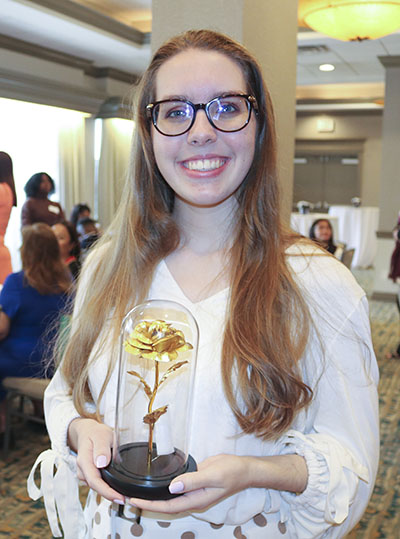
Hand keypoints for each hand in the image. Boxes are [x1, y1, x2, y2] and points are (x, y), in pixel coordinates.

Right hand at [68, 417, 123, 503]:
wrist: (88, 432)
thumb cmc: (95, 433)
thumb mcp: (101, 435)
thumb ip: (102, 448)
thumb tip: (101, 463)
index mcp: (84, 460)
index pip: (95, 481)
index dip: (107, 492)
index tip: (119, 497)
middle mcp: (82, 469)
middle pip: (96, 487)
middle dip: (110, 495)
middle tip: (126, 499)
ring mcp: (85, 473)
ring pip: (97, 487)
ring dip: (109, 492)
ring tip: (124, 495)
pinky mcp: (89, 475)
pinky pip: (98, 483)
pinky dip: (107, 487)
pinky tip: (116, 488)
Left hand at [128, 454, 250, 512]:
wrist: (243, 469)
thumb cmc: (231, 472)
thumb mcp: (212, 475)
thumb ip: (192, 481)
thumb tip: (173, 487)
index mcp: (195, 500)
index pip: (168, 506)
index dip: (150, 505)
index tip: (134, 502)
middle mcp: (192, 498)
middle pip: (166, 505)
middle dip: (148, 503)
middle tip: (129, 497)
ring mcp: (193, 491)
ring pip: (170, 497)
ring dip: (155, 496)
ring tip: (138, 491)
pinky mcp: (194, 481)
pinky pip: (176, 487)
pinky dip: (164, 486)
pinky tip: (157, 482)